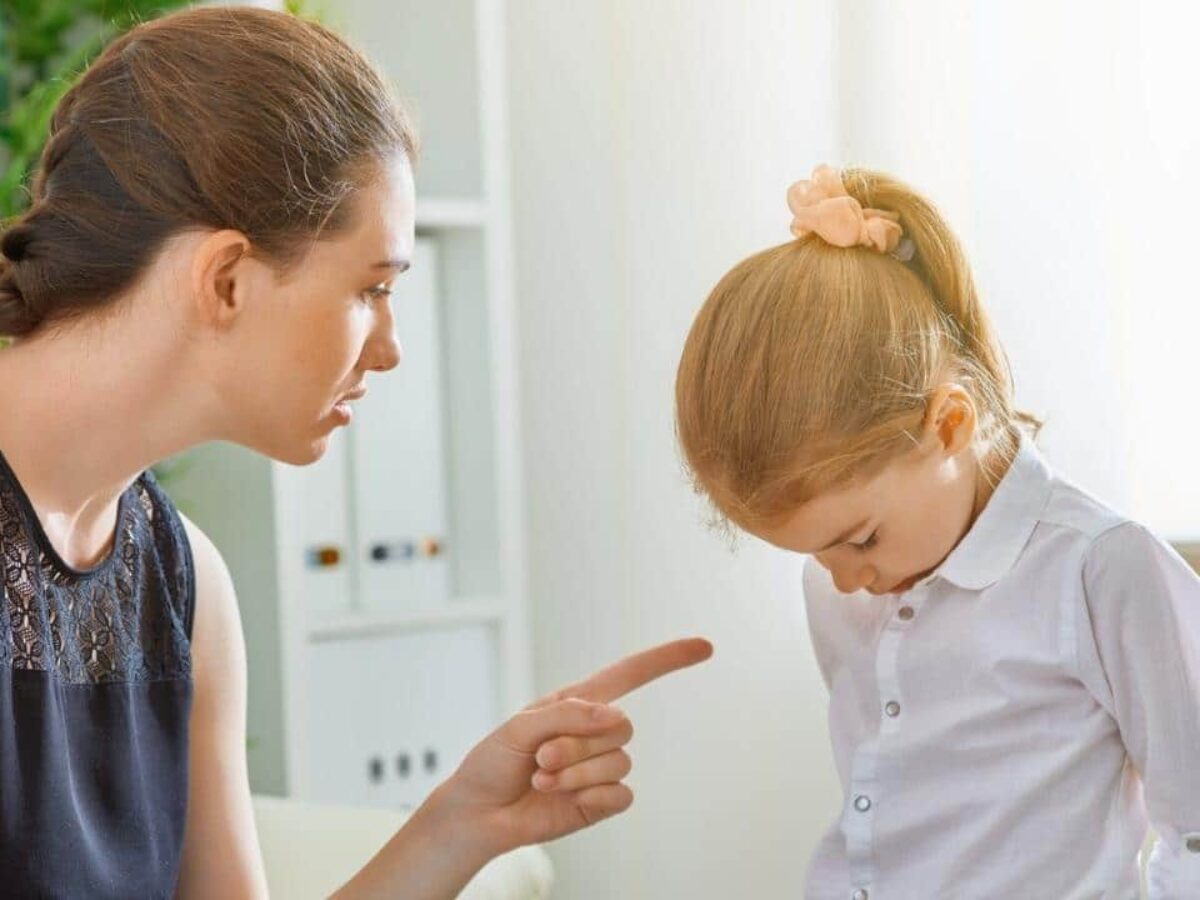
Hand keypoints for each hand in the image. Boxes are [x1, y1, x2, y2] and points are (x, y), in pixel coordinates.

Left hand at [429, 637, 712, 857]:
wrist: (478, 813)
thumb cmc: (493, 762)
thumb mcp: (519, 726)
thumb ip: (567, 715)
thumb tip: (614, 716)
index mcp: (577, 703)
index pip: (631, 674)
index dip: (667, 659)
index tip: (704, 647)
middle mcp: (594, 733)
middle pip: (622, 726)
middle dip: (578, 743)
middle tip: (542, 757)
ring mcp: (600, 768)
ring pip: (619, 761)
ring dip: (576, 772)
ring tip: (542, 777)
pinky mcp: (600, 801)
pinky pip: (621, 794)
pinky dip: (591, 795)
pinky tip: (562, 797)